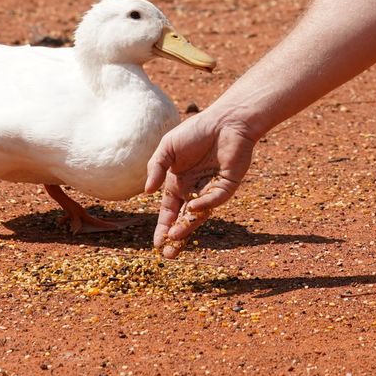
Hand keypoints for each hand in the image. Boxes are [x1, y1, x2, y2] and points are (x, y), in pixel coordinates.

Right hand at [145, 107, 260, 257]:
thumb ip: (155, 168)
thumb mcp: (167, 148)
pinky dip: (204, 205)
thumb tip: (147, 193)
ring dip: (188, 227)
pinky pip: (215, 199)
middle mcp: (194, 189)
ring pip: (199, 214)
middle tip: (168, 254)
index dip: (162, 228)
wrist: (225, 120)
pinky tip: (194, 207)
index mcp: (177, 183)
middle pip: (183, 218)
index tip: (156, 245)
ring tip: (175, 238)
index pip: (168, 211)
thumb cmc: (195, 131)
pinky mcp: (228, 185)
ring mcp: (211, 189)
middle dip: (175, 236)